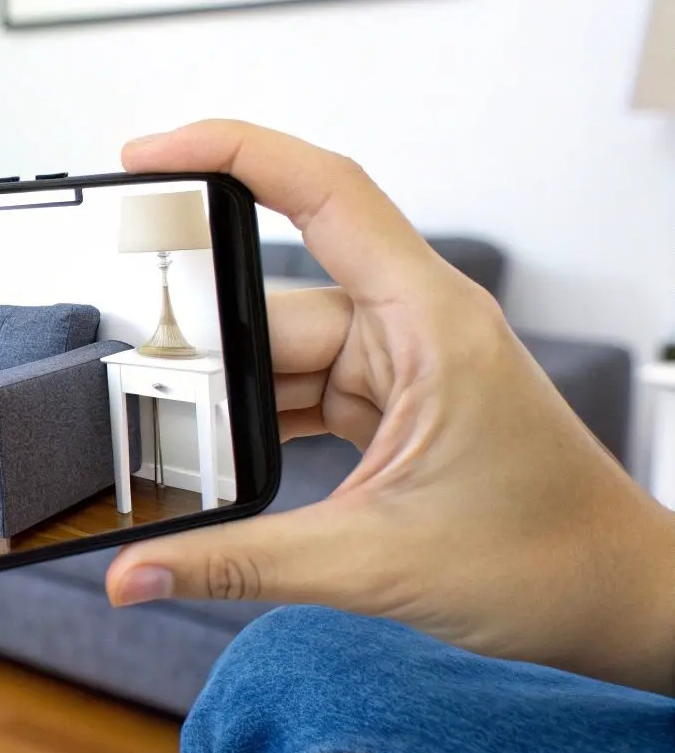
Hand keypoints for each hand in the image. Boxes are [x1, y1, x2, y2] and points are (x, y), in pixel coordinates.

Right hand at [106, 120, 674, 695]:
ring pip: (278, 354)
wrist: (616, 599)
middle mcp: (414, 326)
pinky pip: (298, 389)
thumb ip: (236, 563)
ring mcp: (401, 364)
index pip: (324, 193)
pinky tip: (222, 460)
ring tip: (183, 451)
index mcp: (430, 323)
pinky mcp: (391, 402)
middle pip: (274, 303)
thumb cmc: (546, 559)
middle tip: (146, 400)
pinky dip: (256, 424)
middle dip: (206, 349)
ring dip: (231, 401)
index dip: (232, 152)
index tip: (151, 153)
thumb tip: (136, 572)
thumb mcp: (372, 563)